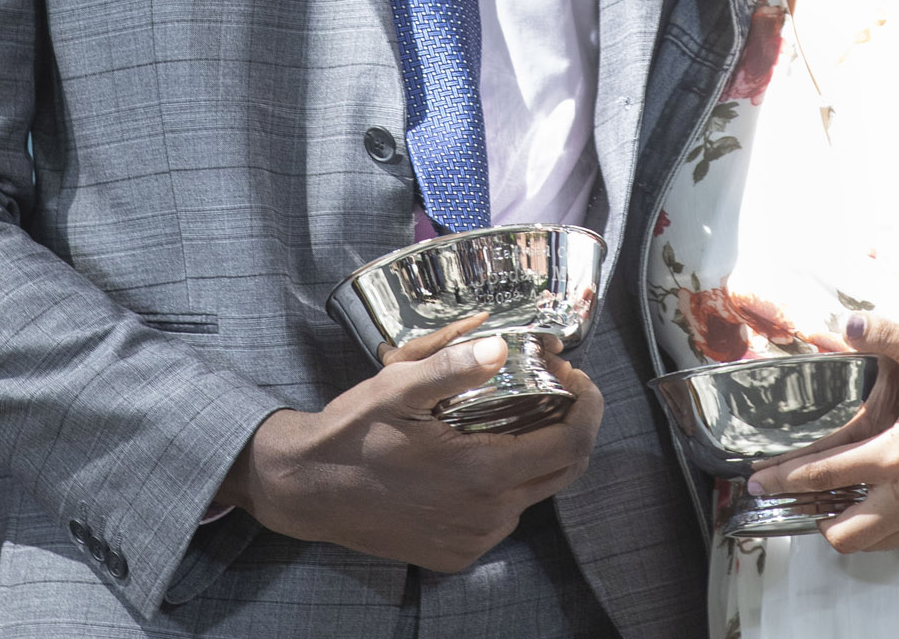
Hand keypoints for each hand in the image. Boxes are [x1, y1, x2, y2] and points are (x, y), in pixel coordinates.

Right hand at [213, 329, 602, 571]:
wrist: (310, 490)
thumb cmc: (355, 431)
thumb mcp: (399, 385)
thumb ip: (452, 365)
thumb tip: (500, 344)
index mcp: (480, 473)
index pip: (570, 446)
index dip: (588, 408)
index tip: (578, 375)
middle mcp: (486, 516)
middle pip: (563, 473)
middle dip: (572, 426)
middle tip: (556, 386)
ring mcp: (473, 541)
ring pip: (532, 495)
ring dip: (536, 453)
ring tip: (512, 413)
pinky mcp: (456, 555)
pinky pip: (502, 516)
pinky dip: (506, 483)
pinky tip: (479, 451)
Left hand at [748, 317, 898, 551]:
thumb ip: (885, 335)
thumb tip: (847, 324)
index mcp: (894, 456)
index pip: (824, 475)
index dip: (785, 478)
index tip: (758, 480)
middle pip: (841, 532)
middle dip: (811, 518)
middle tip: (793, 499)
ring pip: (868, 543)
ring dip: (844, 526)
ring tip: (829, 503)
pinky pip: (896, 541)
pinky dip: (877, 528)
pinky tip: (873, 502)